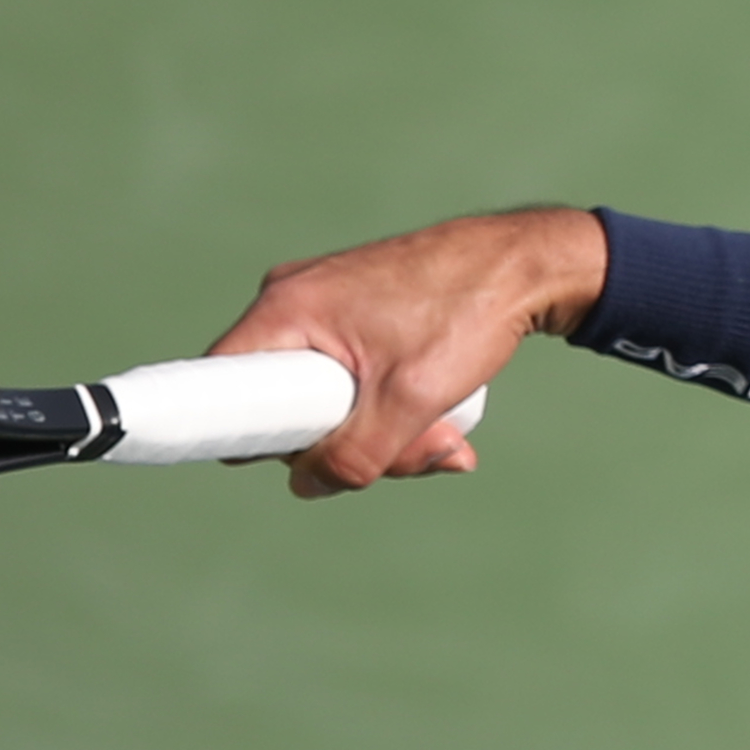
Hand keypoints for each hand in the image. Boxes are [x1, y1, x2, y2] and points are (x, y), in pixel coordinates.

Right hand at [204, 208, 607, 496]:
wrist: (525, 264)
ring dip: (385, 438)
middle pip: (284, 407)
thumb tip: (308, 486)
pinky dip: (390, 411)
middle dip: (349, 446)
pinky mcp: (354, 318)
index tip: (308, 459)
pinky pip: (350, 382)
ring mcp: (323, 308)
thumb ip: (355, 455)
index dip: (252, 437)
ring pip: (327, 402)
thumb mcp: (410, 399)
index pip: (223, 387)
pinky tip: (443, 427)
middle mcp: (292, 302)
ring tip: (449, 440)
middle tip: (419, 452)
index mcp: (286, 308)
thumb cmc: (468, 313)